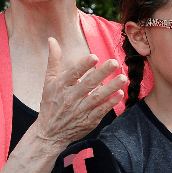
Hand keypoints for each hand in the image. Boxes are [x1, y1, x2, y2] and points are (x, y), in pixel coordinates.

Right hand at [35, 38, 125, 152]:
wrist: (49, 134)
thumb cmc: (50, 103)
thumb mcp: (48, 81)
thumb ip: (53, 60)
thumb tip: (52, 39)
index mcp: (59, 86)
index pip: (72, 74)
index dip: (83, 65)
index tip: (94, 57)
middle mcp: (69, 98)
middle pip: (87, 84)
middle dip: (101, 73)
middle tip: (115, 62)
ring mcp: (79, 111)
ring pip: (97, 98)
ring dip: (110, 87)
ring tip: (123, 78)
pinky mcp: (88, 121)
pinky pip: (101, 111)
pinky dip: (110, 103)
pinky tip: (120, 94)